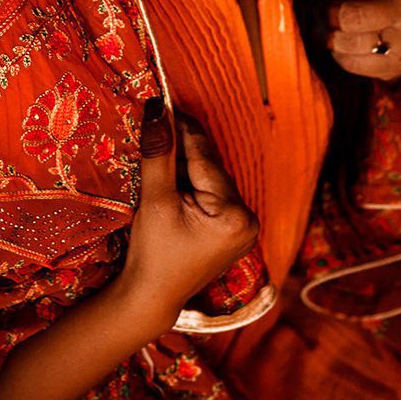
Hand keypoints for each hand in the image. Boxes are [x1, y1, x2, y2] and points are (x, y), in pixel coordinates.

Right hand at [116, 111, 258, 310]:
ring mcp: (245, 228)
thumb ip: (160, 154)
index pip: (205, 159)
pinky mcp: (234, 233)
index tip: (164, 101)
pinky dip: (193, 186)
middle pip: (209, 170)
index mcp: (236, 215)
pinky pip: (212, 197)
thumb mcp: (155, 201)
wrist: (150, 298)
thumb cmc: (152, 254)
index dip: (182, 128)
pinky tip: (172, 176)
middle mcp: (249, 220)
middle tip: (158, 117)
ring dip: (186, 166)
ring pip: (210, 181)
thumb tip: (158, 109)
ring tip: (161, 142)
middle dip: (183, 148)